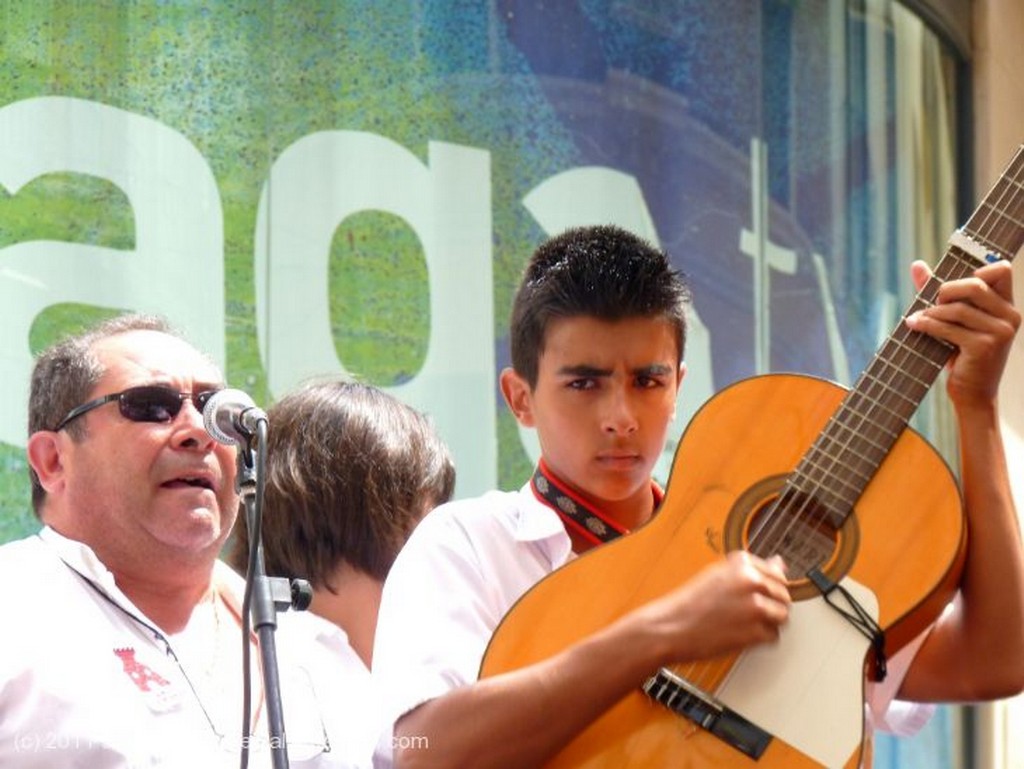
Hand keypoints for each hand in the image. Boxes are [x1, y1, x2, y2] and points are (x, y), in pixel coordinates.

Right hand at [639, 550, 790, 663]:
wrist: (670, 627)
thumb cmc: (690, 603)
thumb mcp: (719, 575)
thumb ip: (751, 570)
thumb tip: (780, 563)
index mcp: (742, 563)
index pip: (777, 574)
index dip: (766, 588)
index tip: (753, 596)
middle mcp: (752, 581)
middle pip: (784, 595)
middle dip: (771, 606)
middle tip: (746, 613)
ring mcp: (756, 607)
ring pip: (783, 616)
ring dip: (768, 623)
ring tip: (742, 624)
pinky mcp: (756, 632)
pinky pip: (773, 637)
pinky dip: (759, 640)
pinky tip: (738, 634)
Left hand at [905, 259, 1019, 404]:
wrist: (973, 394)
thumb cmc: (962, 354)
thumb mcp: (955, 321)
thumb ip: (938, 292)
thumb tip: (916, 264)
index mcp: (1007, 306)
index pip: (1002, 269)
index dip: (976, 271)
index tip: (954, 288)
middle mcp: (1010, 316)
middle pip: (975, 284)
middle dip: (946, 290)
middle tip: (933, 303)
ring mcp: (1000, 332)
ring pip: (957, 308)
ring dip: (932, 312)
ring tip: (918, 319)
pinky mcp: (984, 346)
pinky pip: (949, 328)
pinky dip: (927, 325)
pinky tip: (914, 325)